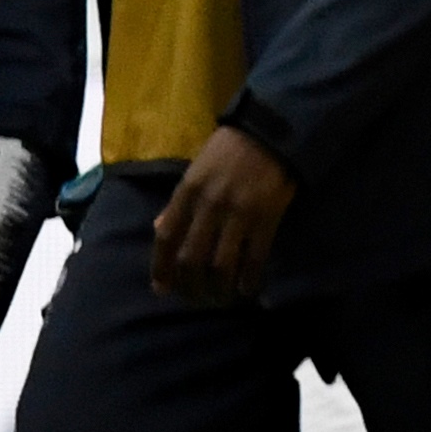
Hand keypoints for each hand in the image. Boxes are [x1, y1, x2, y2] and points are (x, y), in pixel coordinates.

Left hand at [152, 122, 296, 302]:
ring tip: (222, 299)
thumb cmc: (229, 151)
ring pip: (221, 264)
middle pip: (191, 258)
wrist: (271, 132)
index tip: (162, 289)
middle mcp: (208, 205)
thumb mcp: (196, 171)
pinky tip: (248, 288)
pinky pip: (254, 257)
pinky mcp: (265, 217)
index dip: (162, 268)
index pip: (166, 238)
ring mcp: (238, 213)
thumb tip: (160, 231)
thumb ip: (178, 203)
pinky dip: (249, 278)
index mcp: (187, 191)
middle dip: (191, 286)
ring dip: (220, 289)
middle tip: (197, 299)